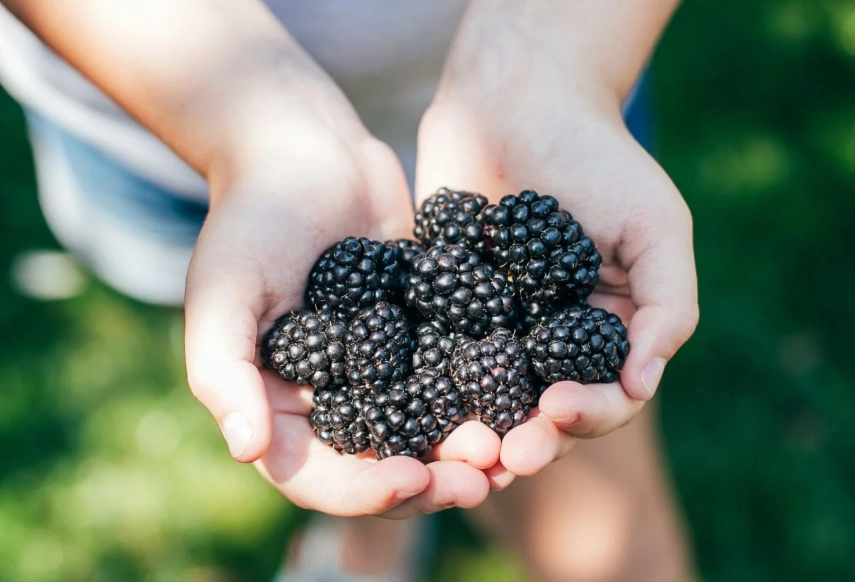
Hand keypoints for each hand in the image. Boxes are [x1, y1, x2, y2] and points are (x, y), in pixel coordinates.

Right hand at [184, 133, 500, 516]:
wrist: (308, 153)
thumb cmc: (251, 218)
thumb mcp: (223, 292)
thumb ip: (224, 371)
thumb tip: (248, 451)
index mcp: (282, 406)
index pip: (317, 475)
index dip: (363, 492)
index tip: (411, 483)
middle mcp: (336, 400)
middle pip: (384, 464)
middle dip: (434, 480)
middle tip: (483, 476)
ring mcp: (386, 370)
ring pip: (432, 431)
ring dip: (471, 447)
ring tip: (515, 448)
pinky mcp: (426, 334)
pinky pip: (459, 376)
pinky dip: (491, 394)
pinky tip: (528, 398)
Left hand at [416, 79, 697, 477]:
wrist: (519, 100)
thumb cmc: (600, 158)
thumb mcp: (656, 225)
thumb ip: (666, 305)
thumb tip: (643, 384)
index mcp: (601, 333)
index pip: (601, 396)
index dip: (587, 415)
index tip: (557, 411)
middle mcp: (544, 341)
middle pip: (538, 412)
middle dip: (526, 440)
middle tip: (502, 458)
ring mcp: (488, 329)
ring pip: (480, 400)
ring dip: (471, 433)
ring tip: (455, 452)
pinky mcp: (437, 308)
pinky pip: (426, 356)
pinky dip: (418, 387)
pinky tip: (401, 409)